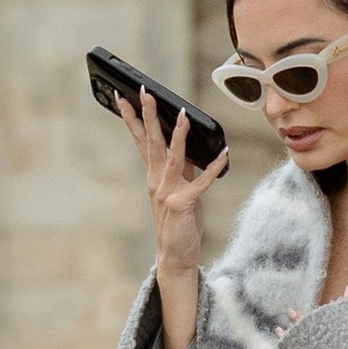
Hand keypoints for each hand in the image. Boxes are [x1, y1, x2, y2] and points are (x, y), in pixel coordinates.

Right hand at [117, 89, 227, 348]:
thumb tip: (192, 148)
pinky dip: (213, 167)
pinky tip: (224, 154)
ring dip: (178, 135)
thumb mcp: (180, 190)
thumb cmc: (179, 222)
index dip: (132, 119)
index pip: (141, 141)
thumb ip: (183, 169)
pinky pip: (201, 182)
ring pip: (174, 157)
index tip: (124, 97)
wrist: (176, 256)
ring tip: (182, 114)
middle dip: (148, 116)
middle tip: (144, 92)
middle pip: (152, 142)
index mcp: (154, 176)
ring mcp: (168, 193)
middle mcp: (157, 181)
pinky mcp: (184, 204)